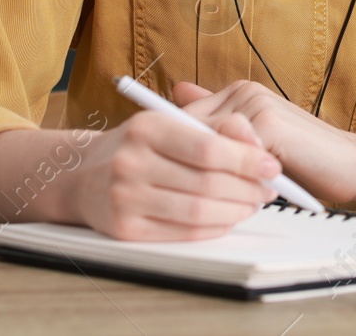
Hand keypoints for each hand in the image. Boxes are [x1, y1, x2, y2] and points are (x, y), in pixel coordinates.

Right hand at [68, 104, 282, 241]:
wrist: (82, 174)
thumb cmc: (137, 145)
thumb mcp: (169, 122)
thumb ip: (215, 126)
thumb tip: (257, 141)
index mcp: (146, 128)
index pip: (208, 148)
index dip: (246, 160)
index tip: (272, 165)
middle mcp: (131, 163)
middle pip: (206, 183)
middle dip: (247, 189)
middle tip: (269, 189)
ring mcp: (125, 199)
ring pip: (197, 212)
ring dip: (235, 211)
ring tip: (252, 203)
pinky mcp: (125, 230)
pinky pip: (182, 233)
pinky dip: (214, 228)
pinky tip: (228, 218)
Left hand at [172, 79, 355, 203]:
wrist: (354, 164)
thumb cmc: (306, 160)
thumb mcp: (256, 146)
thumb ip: (222, 127)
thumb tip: (179, 97)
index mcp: (239, 93)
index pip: (184, 119)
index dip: (179, 153)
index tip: (181, 176)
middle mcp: (244, 91)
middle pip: (188, 132)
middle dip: (192, 166)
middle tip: (211, 192)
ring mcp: (256, 104)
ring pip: (205, 144)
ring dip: (214, 174)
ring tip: (237, 193)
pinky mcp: (267, 124)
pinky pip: (228, 154)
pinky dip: (232, 177)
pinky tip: (250, 192)